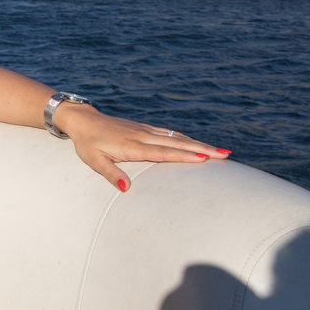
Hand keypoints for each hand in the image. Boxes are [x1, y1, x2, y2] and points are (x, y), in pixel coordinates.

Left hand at [57, 104, 230, 192]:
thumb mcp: (93, 161)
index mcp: (133, 145)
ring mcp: (145, 130)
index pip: (163, 152)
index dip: (184, 155)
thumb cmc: (88, 143)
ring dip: (199, 143)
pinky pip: (169, 133)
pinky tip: (197, 143)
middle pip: (177, 143)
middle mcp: (143, 135)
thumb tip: (126, 189)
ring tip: (221, 151)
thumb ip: (111, 174)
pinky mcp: (144, 127)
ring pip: (176, 137)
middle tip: (226, 155)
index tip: (205, 158)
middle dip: (202, 148)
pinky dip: (186, 138)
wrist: (83, 120)